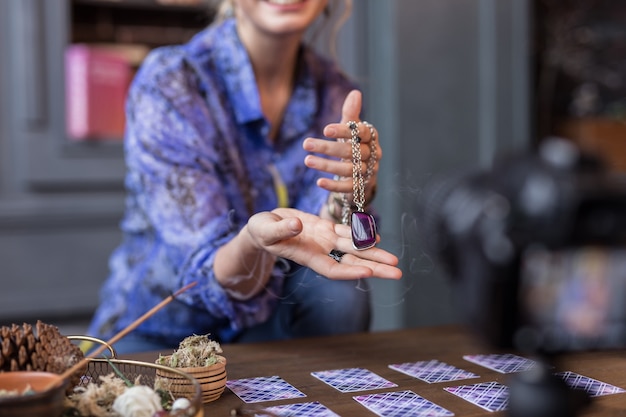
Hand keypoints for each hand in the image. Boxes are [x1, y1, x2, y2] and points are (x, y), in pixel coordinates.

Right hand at [246, 208, 401, 279]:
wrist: (264, 227)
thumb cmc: (261, 231)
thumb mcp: (266, 229)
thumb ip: (282, 229)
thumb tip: (297, 225)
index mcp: (307, 256)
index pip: (333, 268)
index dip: (350, 271)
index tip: (368, 271)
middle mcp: (321, 251)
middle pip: (351, 261)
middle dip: (374, 267)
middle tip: (397, 273)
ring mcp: (325, 240)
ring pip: (354, 248)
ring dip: (374, 253)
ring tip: (394, 260)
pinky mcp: (325, 229)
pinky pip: (347, 232)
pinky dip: (362, 235)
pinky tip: (377, 237)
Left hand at [303, 89, 380, 196]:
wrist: (363, 172)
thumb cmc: (354, 144)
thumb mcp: (352, 129)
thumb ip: (351, 113)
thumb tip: (355, 93)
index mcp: (371, 137)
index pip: (360, 132)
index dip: (344, 131)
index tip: (325, 130)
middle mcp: (372, 154)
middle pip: (351, 151)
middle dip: (327, 147)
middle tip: (306, 143)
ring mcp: (367, 172)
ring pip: (347, 169)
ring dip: (326, 165)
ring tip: (307, 160)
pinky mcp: (361, 187)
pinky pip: (348, 187)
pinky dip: (333, 186)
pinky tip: (318, 182)